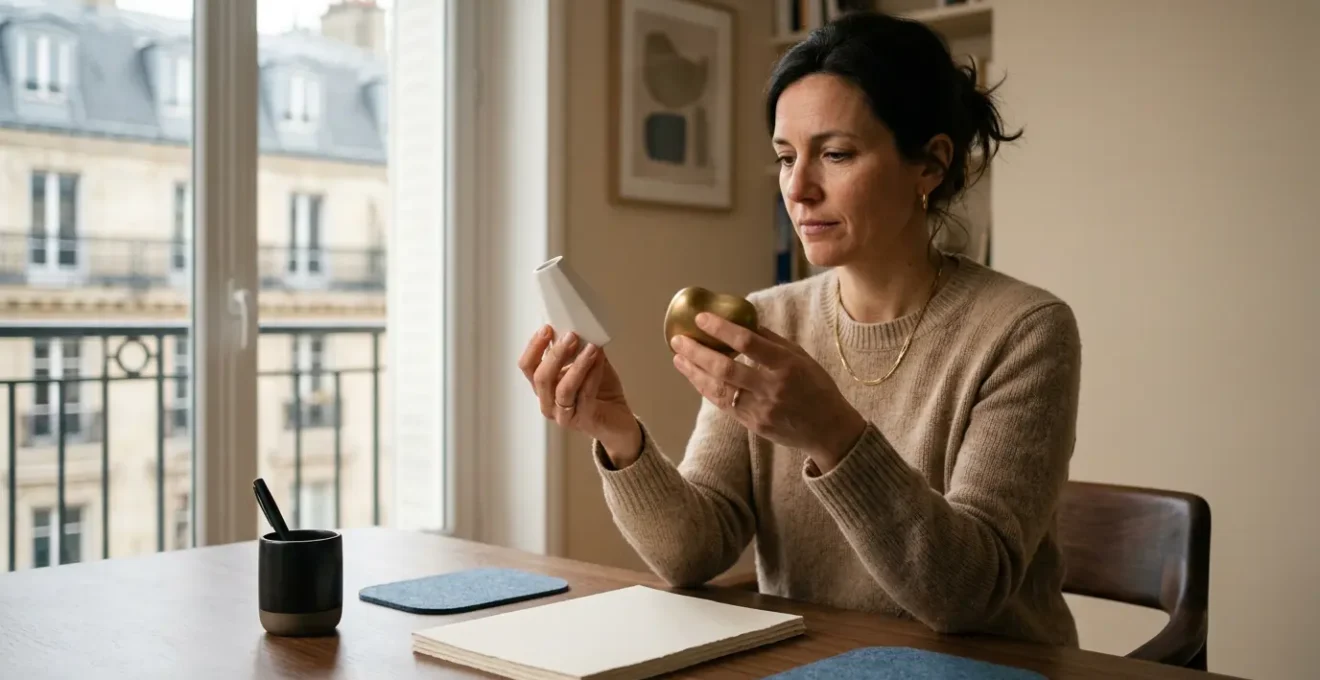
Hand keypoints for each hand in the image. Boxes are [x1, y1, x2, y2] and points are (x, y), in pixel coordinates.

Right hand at [518, 325, 642, 465]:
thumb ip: (580, 348)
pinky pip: (584, 396)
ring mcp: (564, 415)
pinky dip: (592, 376)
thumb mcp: (588, 364)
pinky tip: (599, 361)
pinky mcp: (583, 421)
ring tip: (591, 347)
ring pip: (562, 389)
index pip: (528, 366)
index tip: (547, 328)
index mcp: (544, 386)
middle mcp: (548, 402)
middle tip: (571, 335)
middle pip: (541, 378)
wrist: (619, 420)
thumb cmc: (600, 392)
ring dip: (576, 365)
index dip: (534, 347)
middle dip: (555, 354)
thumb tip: (580, 325)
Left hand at [670, 312, 867, 470]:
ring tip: (678, 357)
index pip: (748, 342)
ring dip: (694, 372)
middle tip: (679, 339)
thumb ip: (771, 340)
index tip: (701, 318)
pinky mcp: (753, 425)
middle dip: (697, 352)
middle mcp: (773, 388)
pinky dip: (706, 389)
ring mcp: (761, 409)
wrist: (829, 431)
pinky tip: (695, 376)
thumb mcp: (801, 358)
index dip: (721, 329)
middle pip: (726, 368)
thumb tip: (741, 319)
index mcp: (787, 365)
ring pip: (719, 389)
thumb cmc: (816, 387)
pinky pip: (723, 405)